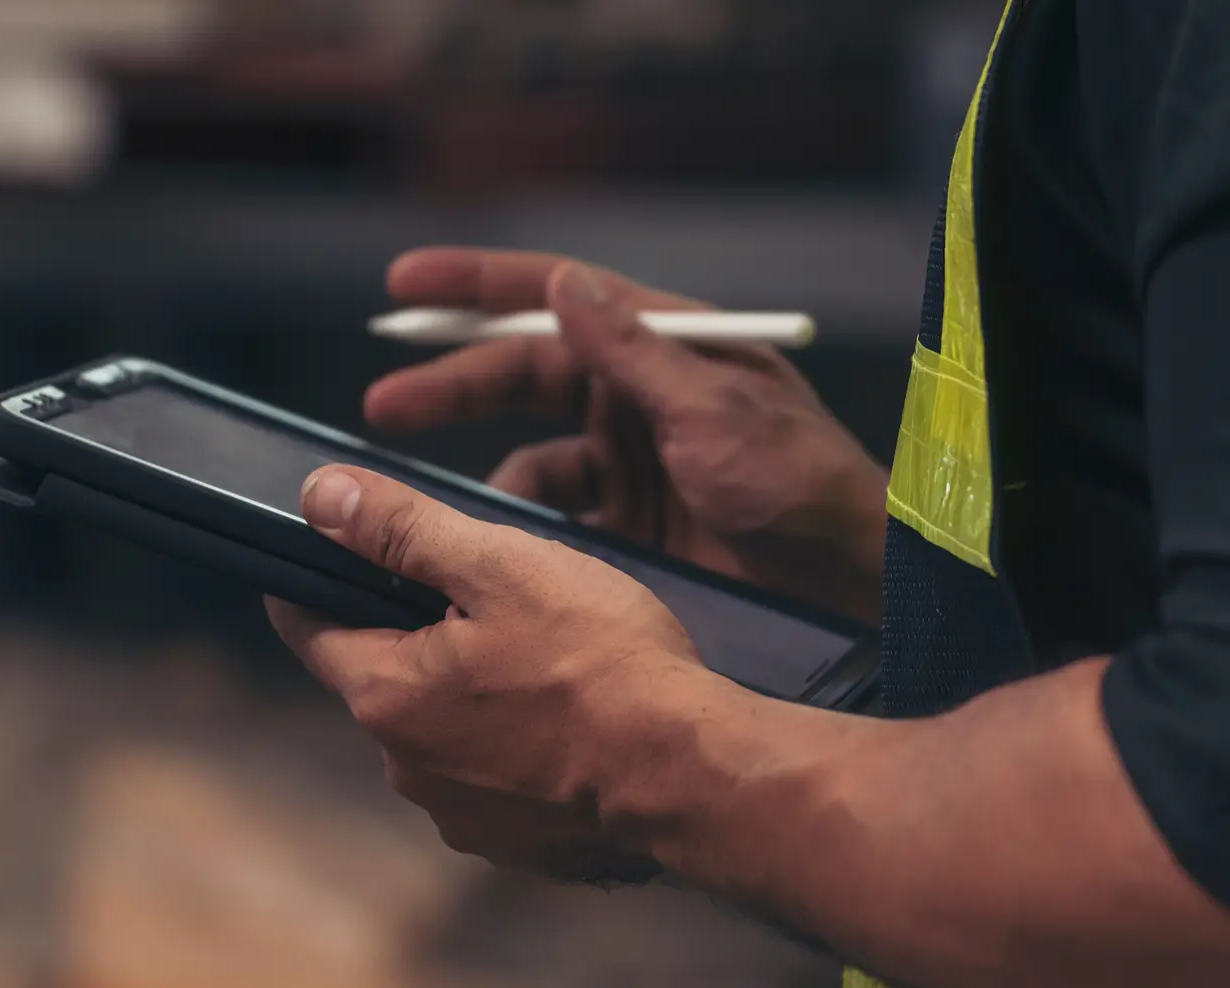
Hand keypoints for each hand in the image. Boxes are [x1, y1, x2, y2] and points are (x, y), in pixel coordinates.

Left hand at [266, 465, 716, 882]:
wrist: (691, 773)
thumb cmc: (600, 662)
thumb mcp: (499, 567)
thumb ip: (401, 529)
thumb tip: (319, 497)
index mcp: (385, 695)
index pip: (307, 624)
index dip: (324, 574)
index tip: (357, 547)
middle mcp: (405, 766)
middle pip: (383, 672)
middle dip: (421, 629)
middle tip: (495, 593)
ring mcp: (461, 812)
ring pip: (441, 724)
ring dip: (473, 688)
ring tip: (548, 656)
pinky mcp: (515, 841)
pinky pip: (492, 774)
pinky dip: (515, 741)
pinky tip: (570, 715)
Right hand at [367, 249, 889, 625]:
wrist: (847, 581)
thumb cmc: (799, 479)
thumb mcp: (711, 406)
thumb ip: (632, 350)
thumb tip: (564, 281)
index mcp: (662, 344)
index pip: (553, 299)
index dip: (473, 288)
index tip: (401, 287)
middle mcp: (638, 395)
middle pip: (523, 373)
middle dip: (450, 384)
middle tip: (382, 405)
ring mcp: (631, 460)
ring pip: (530, 451)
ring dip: (483, 467)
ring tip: (441, 503)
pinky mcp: (630, 522)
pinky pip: (556, 514)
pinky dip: (524, 525)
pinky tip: (502, 542)